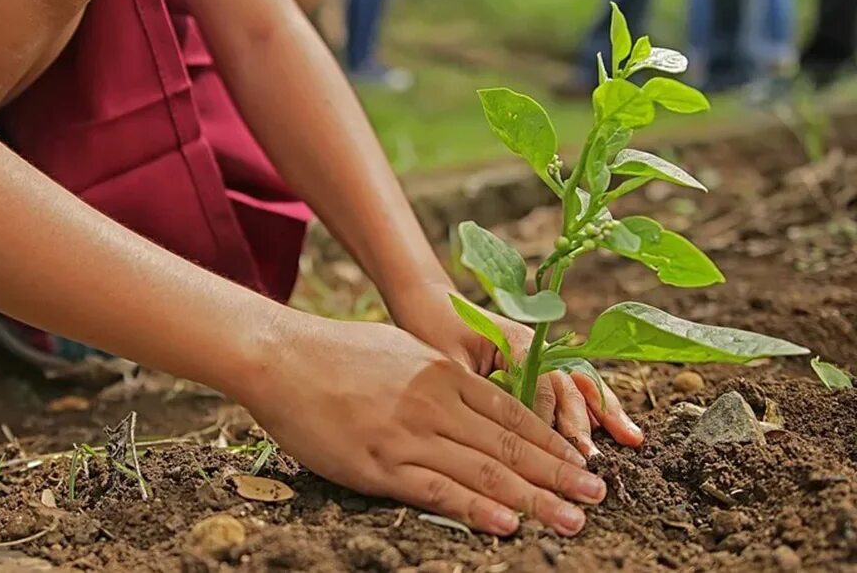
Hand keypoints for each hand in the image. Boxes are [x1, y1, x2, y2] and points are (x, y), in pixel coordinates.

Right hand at [237, 316, 607, 535]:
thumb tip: (471, 394)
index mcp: (443, 374)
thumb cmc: (336, 352)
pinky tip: (507, 524)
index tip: (581, 463)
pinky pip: (436, 490)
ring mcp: (408, 435)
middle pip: (510, 446)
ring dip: (534, 499)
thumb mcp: (401, 350)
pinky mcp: (378, 464)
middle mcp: (435, 403)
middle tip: (596, 496)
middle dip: (558, 474)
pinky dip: (476, 509)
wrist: (280, 357)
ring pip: (484, 472)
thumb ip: (439, 376)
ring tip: (571, 519)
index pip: (512, 414)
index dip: (552, 442)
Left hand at [384, 281, 644, 455]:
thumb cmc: (432, 330)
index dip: (547, 419)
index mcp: (515, 342)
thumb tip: (495, 431)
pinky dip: (595, 405)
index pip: (540, 385)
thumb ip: (475, 390)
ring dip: (604, 412)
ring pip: (580, 384)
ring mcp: (541, 353)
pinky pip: (573, 385)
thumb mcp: (447, 362)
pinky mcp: (539, 363)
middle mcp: (536, 346)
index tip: (552, 451)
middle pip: (567, 385)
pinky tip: (619, 428)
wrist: (429, 301)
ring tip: (631, 439)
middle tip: (591, 459)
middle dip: (581, 423)